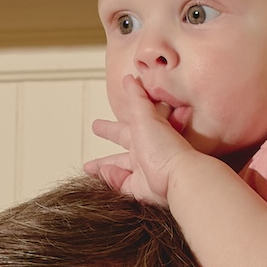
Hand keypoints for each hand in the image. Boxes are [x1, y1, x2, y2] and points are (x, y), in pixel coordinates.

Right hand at [89, 63, 197, 203]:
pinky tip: (101, 177)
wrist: (178, 177)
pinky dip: (111, 180)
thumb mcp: (146, 117)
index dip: (113, 121)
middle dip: (108, 138)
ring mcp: (143, 171)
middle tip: (96, 135)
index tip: (103, 117)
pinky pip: (122, 184)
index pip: (125, 125)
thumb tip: (129, 78)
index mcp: (146, 133)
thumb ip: (136, 99)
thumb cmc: (166, 146)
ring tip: (88, 168)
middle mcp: (145, 151)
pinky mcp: (140, 189)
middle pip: (122, 143)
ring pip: (119, 167)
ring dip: (104, 166)